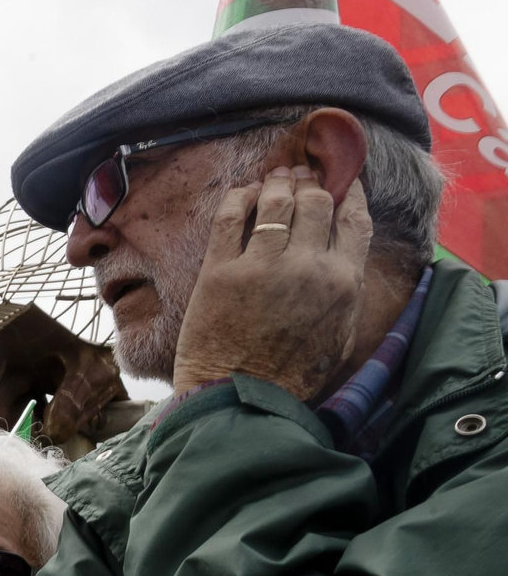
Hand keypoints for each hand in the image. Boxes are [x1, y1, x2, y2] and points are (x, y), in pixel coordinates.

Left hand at [172, 165, 372, 401]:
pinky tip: (244, 193)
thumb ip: (345, 290)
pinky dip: (239, 197)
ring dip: (277, 184)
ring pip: (276, 202)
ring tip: (274, 178)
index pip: (354, 219)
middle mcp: (307, 267)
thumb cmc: (291, 375)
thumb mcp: (339, 334)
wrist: (242, 400)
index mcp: (343, 283)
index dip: (348, 192)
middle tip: (300, 176)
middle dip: (309, 183)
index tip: (340, 182)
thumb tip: (344, 254)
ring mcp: (262, 266)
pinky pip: (231, 216)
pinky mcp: (221, 270)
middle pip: (315, 202)